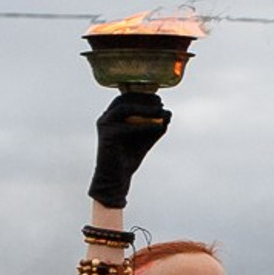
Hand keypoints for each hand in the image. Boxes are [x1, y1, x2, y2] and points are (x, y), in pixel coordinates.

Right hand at [88, 89, 170, 208]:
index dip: (143, 96)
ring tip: (162, 112)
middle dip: (145, 100)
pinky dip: (145, 126)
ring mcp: (105, 125)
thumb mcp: (146, 138)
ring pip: (125, 109)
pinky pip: (128, 127)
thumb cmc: (130, 157)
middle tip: (161, 103)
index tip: (159, 99)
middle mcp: (106, 118)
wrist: (117, 177)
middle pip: (125, 100)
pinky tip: (159, 126)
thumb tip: (168, 113)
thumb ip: (155, 126)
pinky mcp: (107, 135)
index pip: (126, 98)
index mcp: (113, 116)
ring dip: (145, 109)